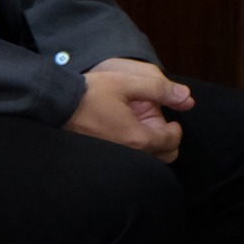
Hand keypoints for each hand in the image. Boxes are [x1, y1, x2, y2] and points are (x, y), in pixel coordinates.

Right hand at [67, 63, 189, 162]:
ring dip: (153, 147)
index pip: (172, 141)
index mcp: (138, 137)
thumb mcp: (127, 83)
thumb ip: (160, 90)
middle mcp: (129, 153)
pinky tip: (126, 134)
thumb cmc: (91, 92)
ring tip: (142, 129)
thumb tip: (187, 97)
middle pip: (164, 157)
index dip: (176, 128)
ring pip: (148, 160)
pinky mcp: (104, 156)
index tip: (171, 119)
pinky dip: (137, 150)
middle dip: (167, 141)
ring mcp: (116, 158)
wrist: (56, 103)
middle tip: (159, 125)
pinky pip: (131, 159)